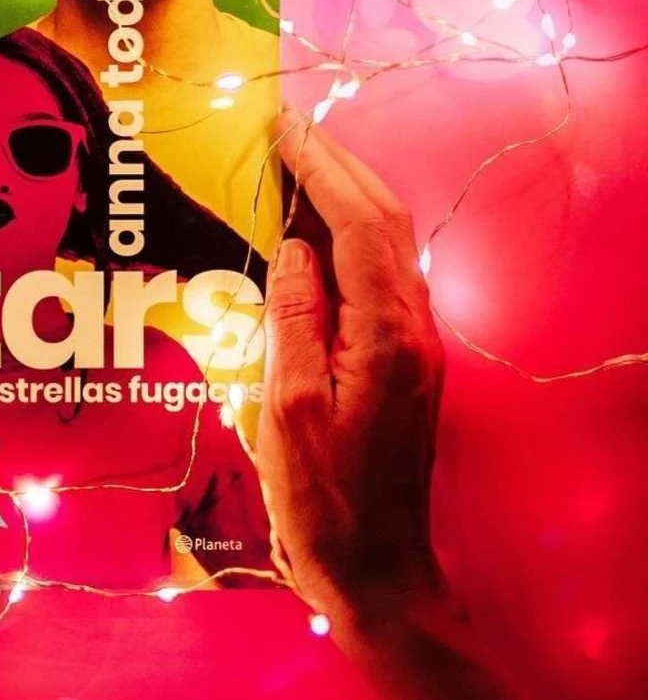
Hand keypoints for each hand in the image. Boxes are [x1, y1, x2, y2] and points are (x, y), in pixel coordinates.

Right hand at [258, 109, 446, 633]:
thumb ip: (291, 320)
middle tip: (292, 132)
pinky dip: (348, 246)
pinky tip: (316, 244)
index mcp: (385, 336)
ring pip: (385, 251)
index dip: (322, 170)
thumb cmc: (324, 503)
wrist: (377, 569)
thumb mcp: (287, 411)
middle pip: (383, 224)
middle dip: (340, 168)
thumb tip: (291, 250)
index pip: (358, 225)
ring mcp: (415, 351)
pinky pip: (377, 285)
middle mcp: (413, 332)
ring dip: (347, 201)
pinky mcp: (404, 370)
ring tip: (300, 170)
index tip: (285, 129)